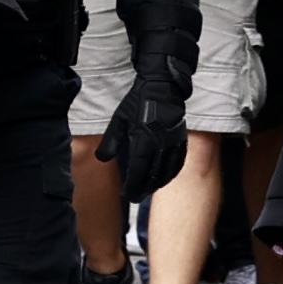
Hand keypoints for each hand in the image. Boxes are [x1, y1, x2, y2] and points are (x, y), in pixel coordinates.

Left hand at [107, 81, 185, 195]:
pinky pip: (178, 162)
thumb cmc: (137, 102)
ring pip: (167, 171)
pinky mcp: (181, 139)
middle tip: (136, 197)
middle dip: (143, 189)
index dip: (132, 185)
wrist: (161, 86)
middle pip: (152, 175)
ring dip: (157, 184)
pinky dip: (171, 173)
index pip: (137, 171)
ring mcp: (172, 143)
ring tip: (148, 190)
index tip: (127, 195)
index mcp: (142, 140)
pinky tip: (166, 178)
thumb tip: (101, 159)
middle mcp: (159, 145)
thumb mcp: (118, 120)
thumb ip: (110, 141)